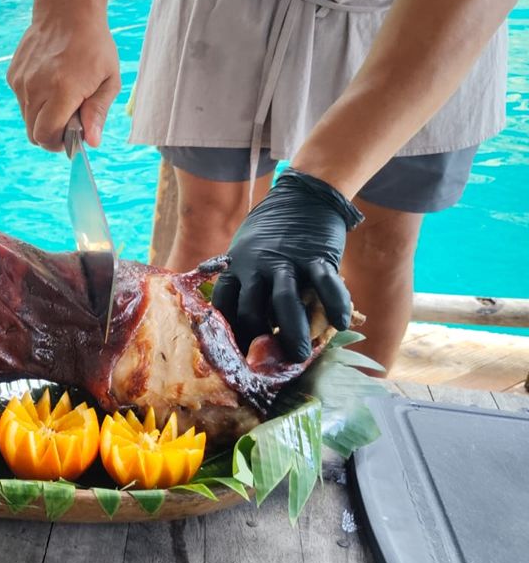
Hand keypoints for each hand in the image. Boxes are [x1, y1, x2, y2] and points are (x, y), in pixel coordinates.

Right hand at [6, 7, 120, 151]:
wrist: (66, 11)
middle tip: (68, 119)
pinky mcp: (13, 75)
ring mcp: (21, 81)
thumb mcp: (109, 79)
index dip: (58, 143)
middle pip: (33, 134)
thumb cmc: (94, 46)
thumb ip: (98, 113)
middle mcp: (36, 88)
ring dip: (42, 118)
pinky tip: (50, 82)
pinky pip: (22, 101)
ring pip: (26, 119)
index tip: (72, 136)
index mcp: (62, 91)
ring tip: (61, 97)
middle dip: (50, 135)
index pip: (46, 136)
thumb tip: (91, 142)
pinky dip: (35, 101)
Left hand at [211, 169, 364, 360]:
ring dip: (291, 332)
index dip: (229, 334)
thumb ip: (244, 285)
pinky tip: (338, 325)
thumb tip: (242, 328)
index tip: (235, 357)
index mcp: (236, 268)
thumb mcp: (245, 253)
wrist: (303, 197)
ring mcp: (287, 261)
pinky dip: (333, 305)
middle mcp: (257, 266)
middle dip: (258, 341)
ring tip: (299, 356)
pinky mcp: (317, 255)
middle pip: (251, 309)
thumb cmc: (272, 235)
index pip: (224, 306)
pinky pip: (325, 284)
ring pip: (284, 302)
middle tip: (268, 365)